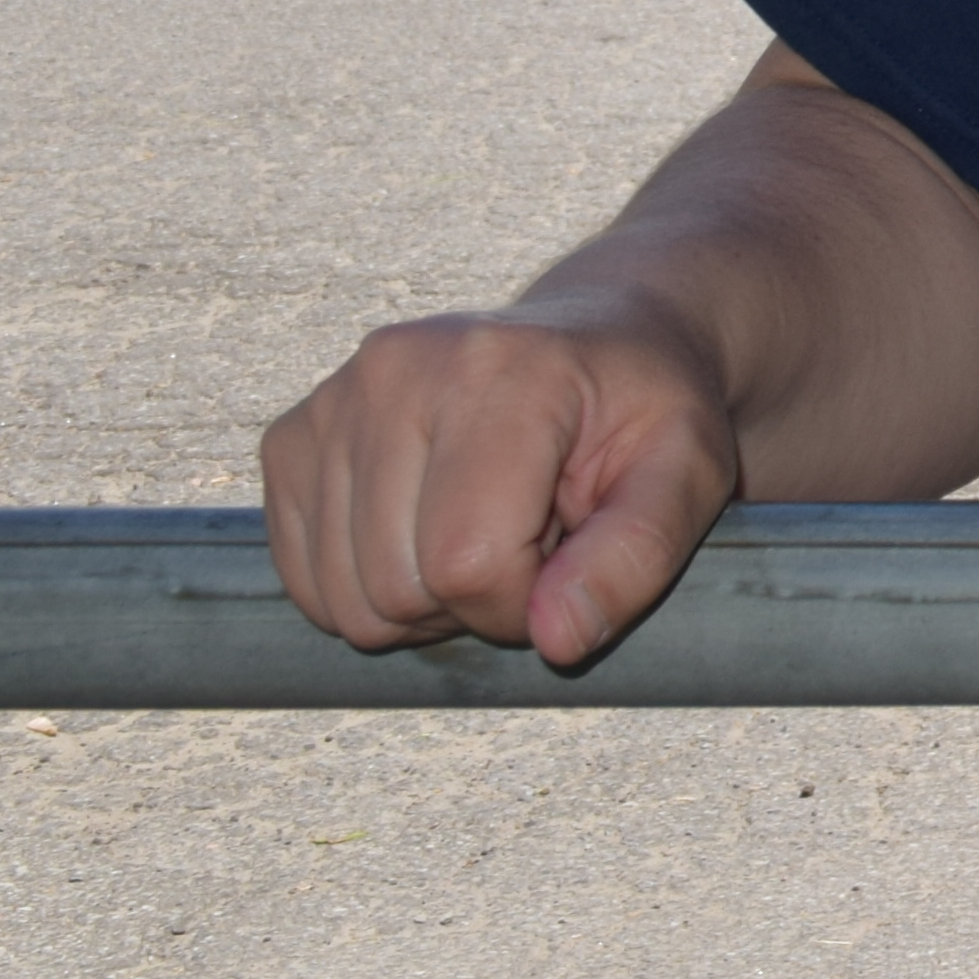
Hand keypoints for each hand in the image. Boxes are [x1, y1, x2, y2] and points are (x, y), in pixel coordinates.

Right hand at [258, 294, 738, 669]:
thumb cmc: (646, 410)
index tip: (567, 564)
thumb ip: (635, 557)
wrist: (602, 339)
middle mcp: (396, 370)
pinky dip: (367, 587)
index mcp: (501, 371)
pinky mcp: (291, 438)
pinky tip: (427, 530)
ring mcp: (333, 401)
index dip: (521, 603)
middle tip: (531, 541)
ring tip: (485, 530)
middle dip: (472, 603)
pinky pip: (304, 580)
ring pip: (343, 600)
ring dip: (421, 600)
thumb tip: (556, 639)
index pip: (467, 561)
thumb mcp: (688, 472)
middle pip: (395, 589)